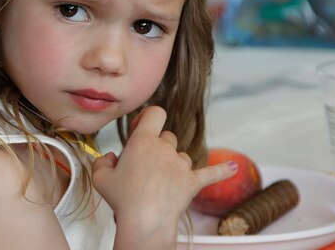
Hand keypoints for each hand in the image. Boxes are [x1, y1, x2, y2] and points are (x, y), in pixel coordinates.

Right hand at [92, 106, 236, 248]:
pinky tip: (233, 168)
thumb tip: (112, 158)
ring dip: (173, 163)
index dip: (148, 117)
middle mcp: (164, 149)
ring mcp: (181, 165)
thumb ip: (103, 161)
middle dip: (158, 147)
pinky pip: (211, 173)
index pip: (155, 113)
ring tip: (161, 182)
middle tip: (145, 166)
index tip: (141, 126)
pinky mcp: (192, 182)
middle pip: (167, 136)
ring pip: (182, 155)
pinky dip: (222, 171)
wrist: (145, 222)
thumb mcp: (101, 178)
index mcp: (143, 141)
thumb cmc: (123, 200)